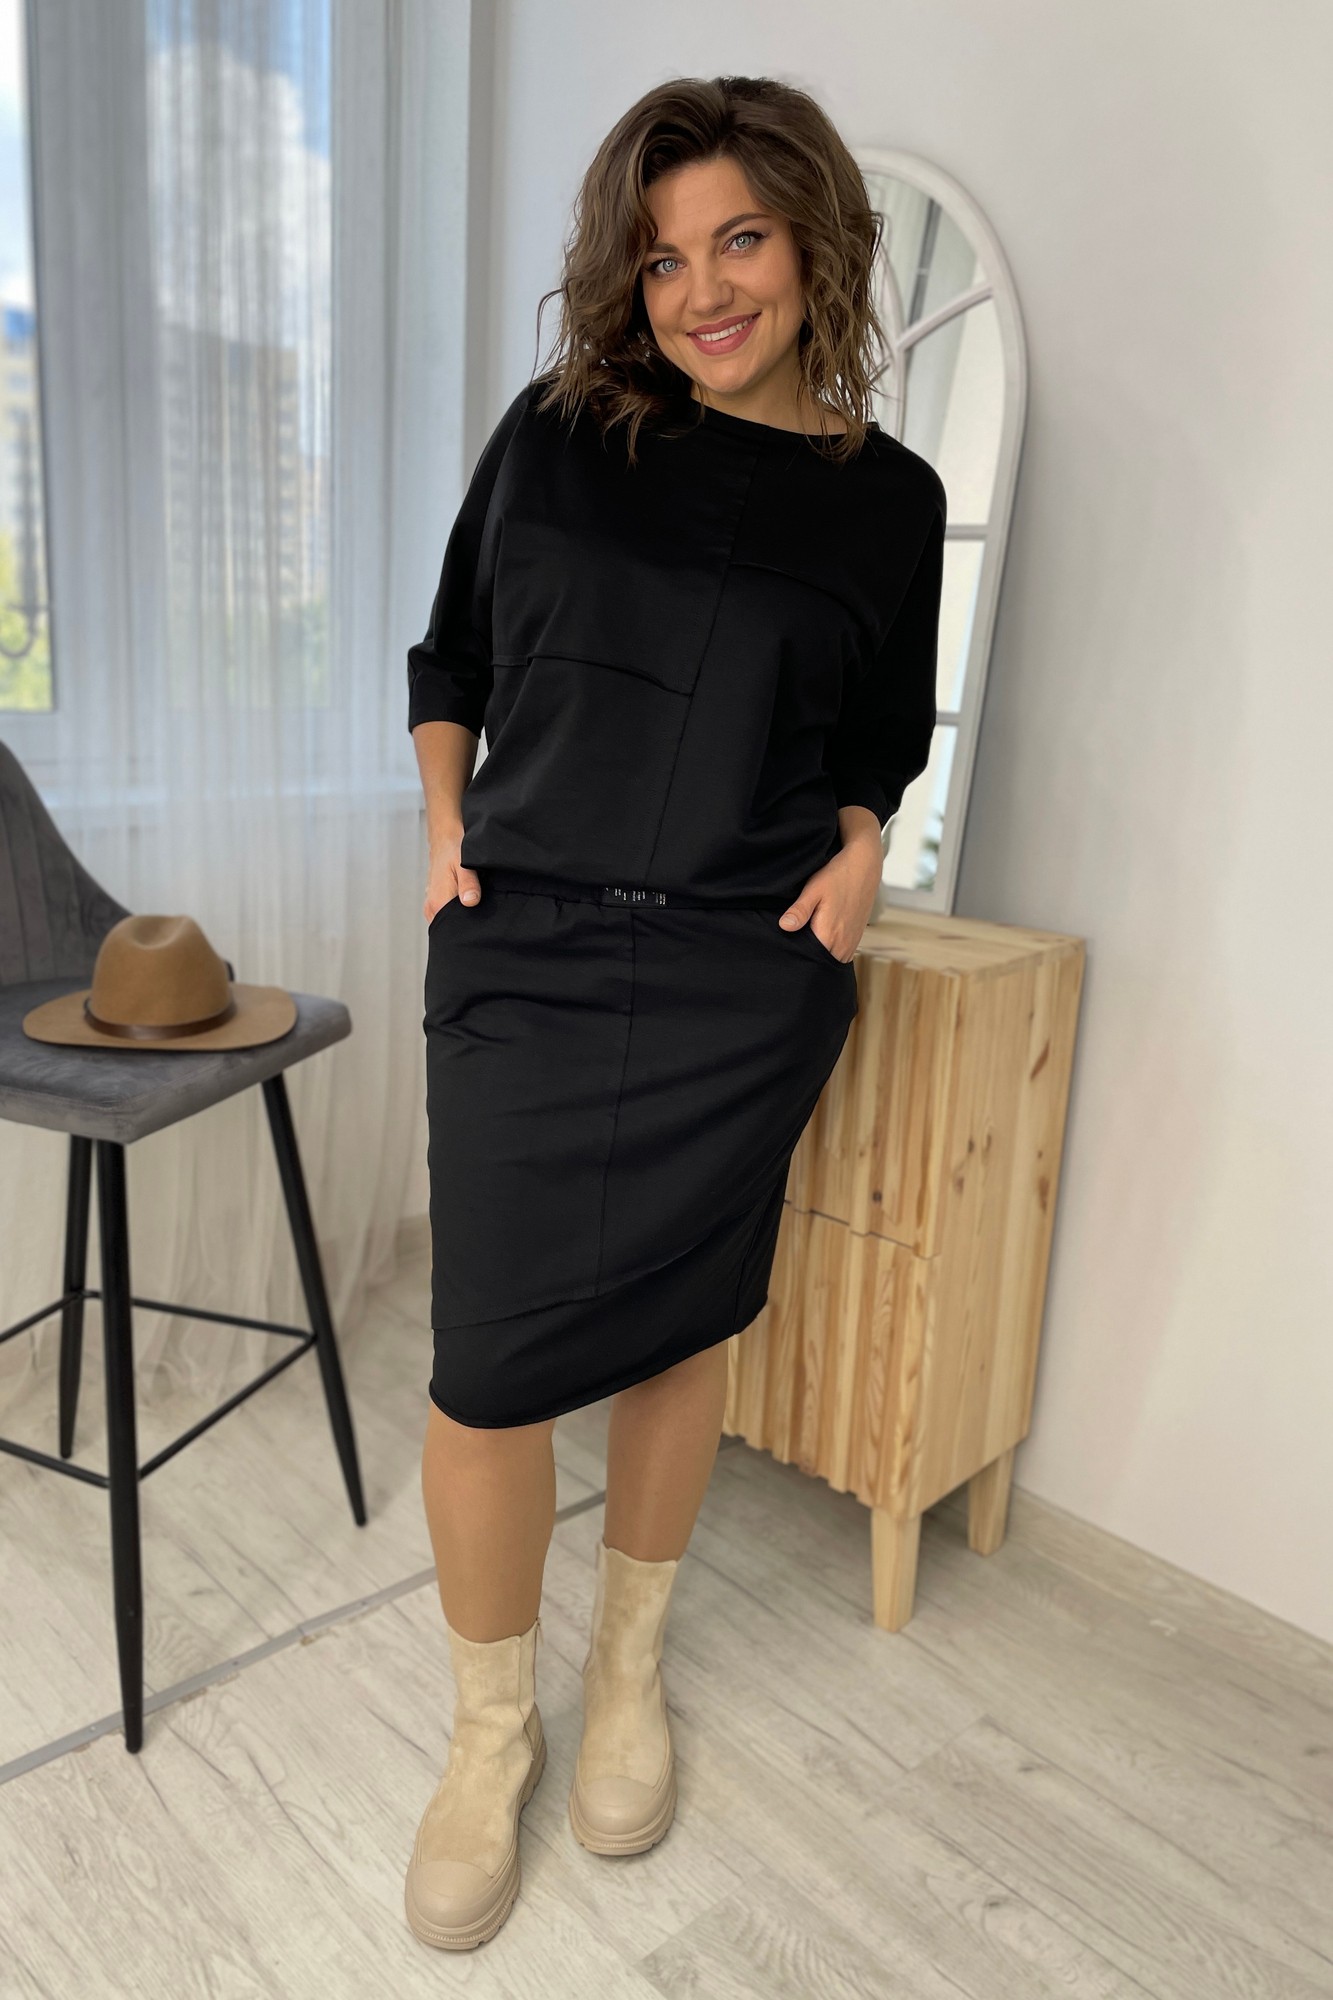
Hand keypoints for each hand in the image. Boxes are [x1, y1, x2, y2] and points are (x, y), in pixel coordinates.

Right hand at [424, 824, 481, 924]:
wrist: (444, 840)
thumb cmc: (454, 850)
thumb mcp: (464, 864)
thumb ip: (468, 884)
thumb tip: (471, 902)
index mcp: (438, 902)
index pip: (453, 928)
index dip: (469, 929)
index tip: (481, 924)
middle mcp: (432, 907)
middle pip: (451, 927)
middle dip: (467, 925)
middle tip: (483, 916)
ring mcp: (432, 906)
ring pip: (449, 921)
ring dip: (462, 918)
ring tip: (476, 909)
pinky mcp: (436, 902)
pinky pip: (447, 915)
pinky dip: (458, 912)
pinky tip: (469, 904)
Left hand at [778, 811, 881, 960]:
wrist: (864, 867)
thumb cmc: (837, 876)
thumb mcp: (813, 890)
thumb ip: (800, 911)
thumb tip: (785, 926)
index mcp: (828, 936)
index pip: (807, 960)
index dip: (795, 957)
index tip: (785, 951)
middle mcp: (842, 945)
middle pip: (818, 964)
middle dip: (806, 960)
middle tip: (792, 948)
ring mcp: (851, 944)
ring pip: (830, 961)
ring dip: (819, 957)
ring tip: (805, 944)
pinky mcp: (855, 940)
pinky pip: (839, 956)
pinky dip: (829, 952)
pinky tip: (819, 940)